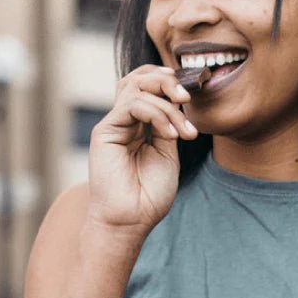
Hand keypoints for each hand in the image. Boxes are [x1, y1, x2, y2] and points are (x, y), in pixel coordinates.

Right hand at [85, 64, 198, 236]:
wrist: (132, 219)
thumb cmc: (150, 194)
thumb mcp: (168, 153)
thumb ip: (169, 124)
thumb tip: (177, 100)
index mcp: (140, 124)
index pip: (149, 87)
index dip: (169, 82)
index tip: (192, 96)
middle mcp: (125, 120)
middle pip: (139, 78)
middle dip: (167, 81)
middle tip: (188, 98)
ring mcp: (114, 124)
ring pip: (136, 87)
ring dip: (167, 103)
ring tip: (184, 131)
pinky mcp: (105, 131)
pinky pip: (132, 105)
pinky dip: (157, 114)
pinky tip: (170, 135)